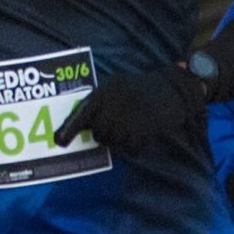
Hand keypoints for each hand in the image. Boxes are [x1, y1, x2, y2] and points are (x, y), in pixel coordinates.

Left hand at [51, 66, 209, 155]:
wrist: (174, 89)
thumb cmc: (141, 88)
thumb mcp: (117, 86)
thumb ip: (100, 102)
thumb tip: (83, 125)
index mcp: (108, 90)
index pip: (84, 112)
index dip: (70, 128)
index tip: (59, 142)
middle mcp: (118, 103)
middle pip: (98, 131)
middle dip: (102, 134)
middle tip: (113, 127)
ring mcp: (133, 117)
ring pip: (112, 142)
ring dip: (117, 141)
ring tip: (127, 130)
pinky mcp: (146, 130)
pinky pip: (129, 148)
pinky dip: (131, 146)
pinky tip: (138, 136)